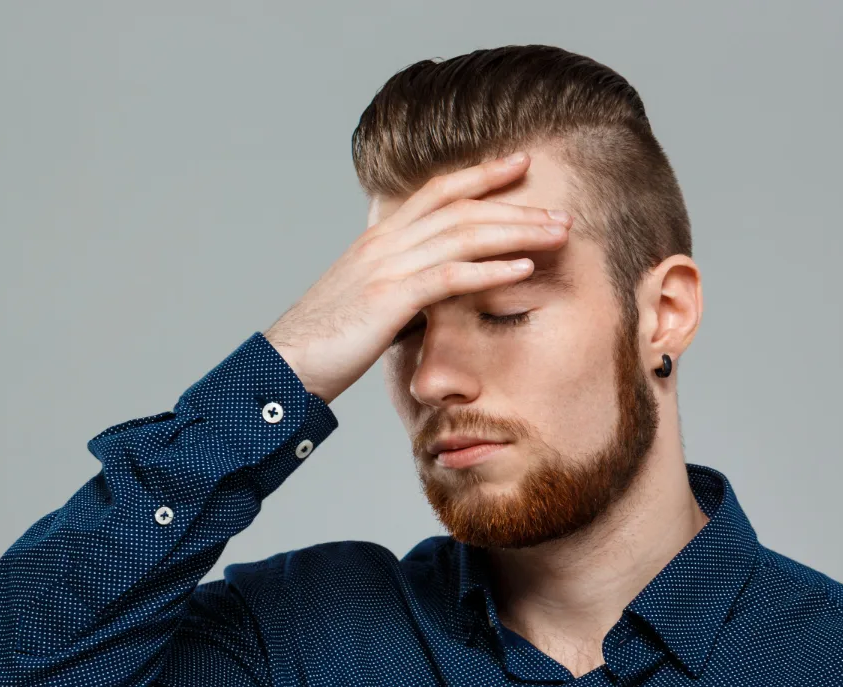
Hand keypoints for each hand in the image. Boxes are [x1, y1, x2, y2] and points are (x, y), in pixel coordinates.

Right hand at [263, 150, 572, 403]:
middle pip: (460, 208)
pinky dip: (491, 270)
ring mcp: (386, 268)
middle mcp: (384, 244)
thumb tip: (430, 298)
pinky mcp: (389, 300)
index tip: (520, 164)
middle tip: (561, 211)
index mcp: (378, 241)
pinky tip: (525, 269)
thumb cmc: (323, 344)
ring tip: (558, 233)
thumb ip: (399, 290)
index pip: (436, 193)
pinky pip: (449, 277)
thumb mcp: (366, 306)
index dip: (480, 175)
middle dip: (515, 206)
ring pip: (462, 235)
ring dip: (516, 232)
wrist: (282, 366)